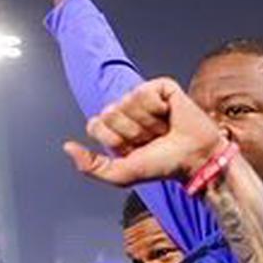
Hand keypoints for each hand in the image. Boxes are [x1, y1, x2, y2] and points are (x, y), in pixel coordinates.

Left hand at [64, 77, 226, 187]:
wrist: (195, 159)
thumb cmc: (162, 166)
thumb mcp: (121, 174)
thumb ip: (91, 166)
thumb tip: (67, 147)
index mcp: (113, 128)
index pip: (94, 125)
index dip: (114, 140)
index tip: (134, 149)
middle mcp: (125, 110)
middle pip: (109, 114)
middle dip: (131, 132)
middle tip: (152, 139)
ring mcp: (143, 98)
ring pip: (127, 103)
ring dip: (147, 122)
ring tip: (163, 129)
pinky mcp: (162, 88)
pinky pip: (145, 92)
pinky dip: (157, 108)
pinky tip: (169, 114)